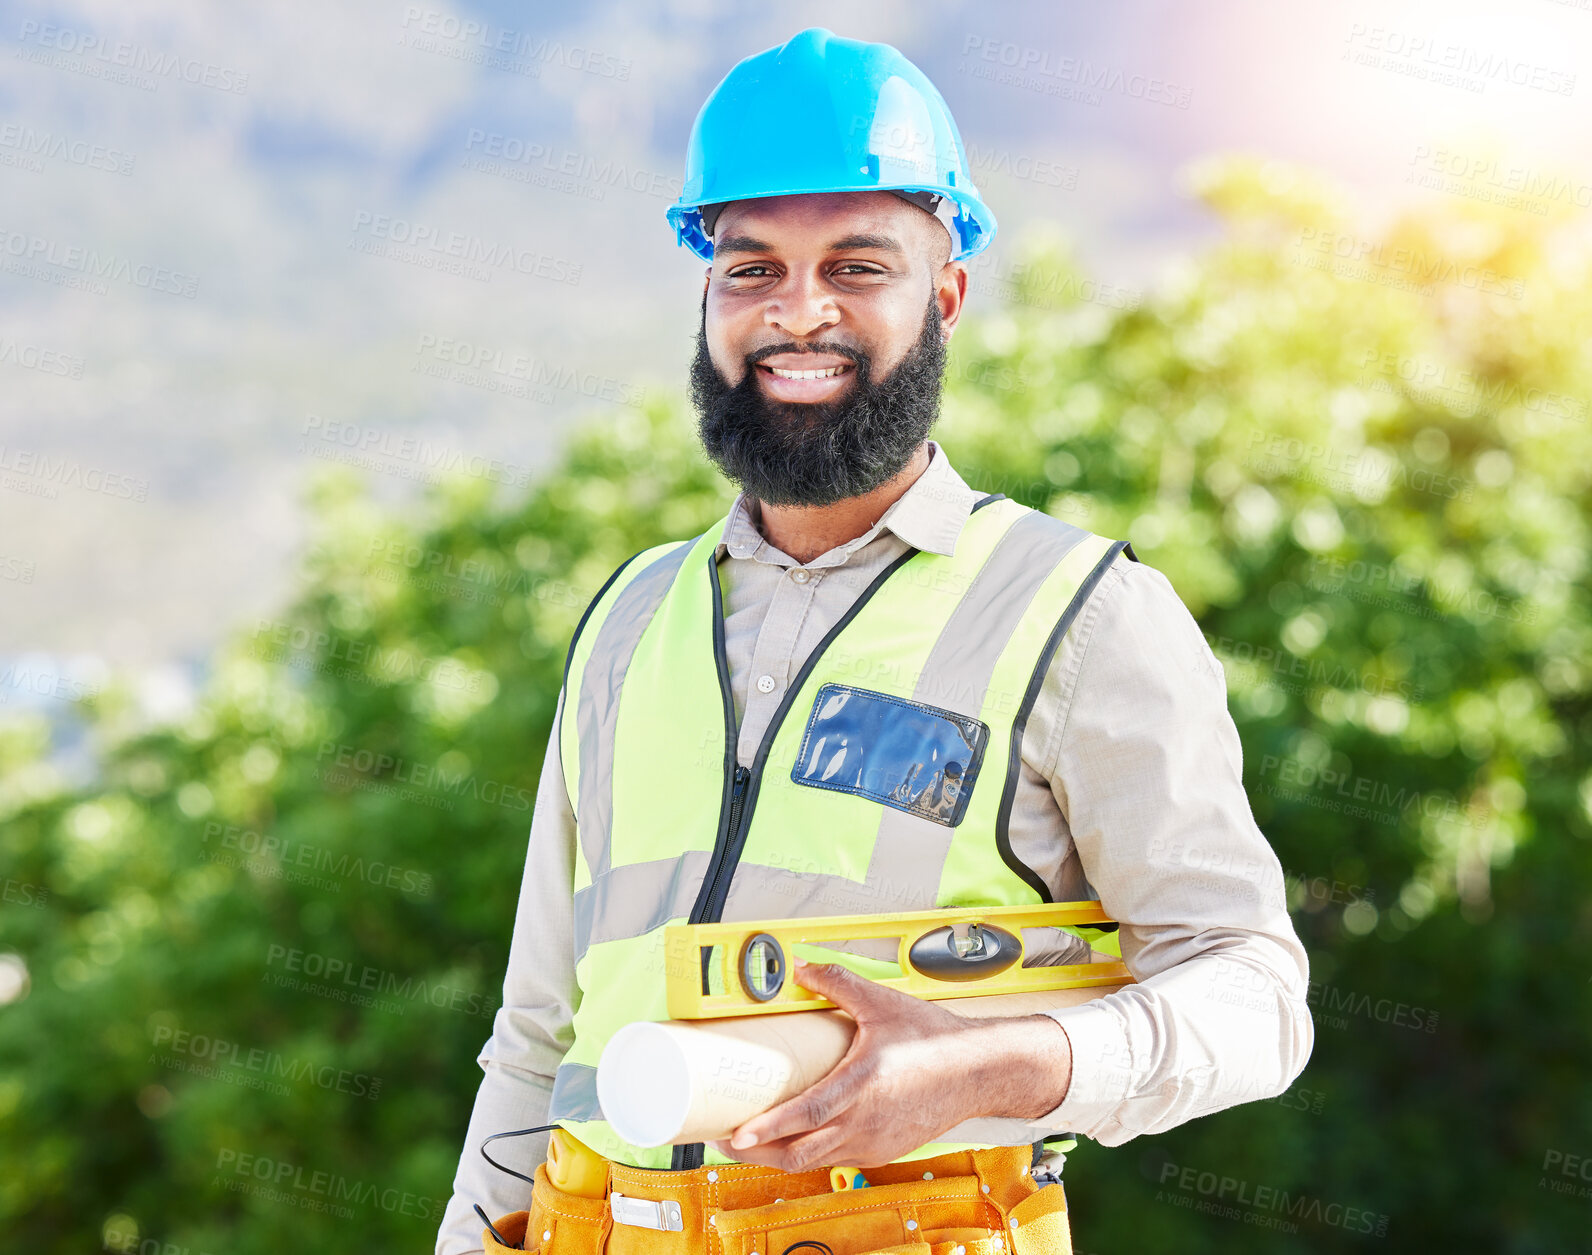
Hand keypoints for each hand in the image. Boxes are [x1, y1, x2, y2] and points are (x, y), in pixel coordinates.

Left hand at [705, 958, 1070, 1171]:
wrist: (979, 1072)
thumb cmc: (935, 1041)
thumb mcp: (883, 1003)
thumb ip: (839, 983)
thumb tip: (800, 967)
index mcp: (863, 1085)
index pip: (807, 1115)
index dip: (768, 1128)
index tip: (737, 1132)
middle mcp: (866, 1122)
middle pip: (800, 1152)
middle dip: (758, 1151)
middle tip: (726, 1138)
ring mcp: (874, 1142)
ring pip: (815, 1161)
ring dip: (780, 1156)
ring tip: (751, 1142)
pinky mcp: (882, 1151)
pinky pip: (836, 1161)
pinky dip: (809, 1156)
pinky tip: (796, 1142)